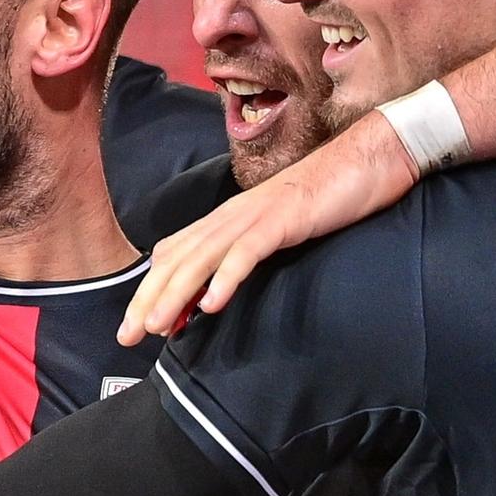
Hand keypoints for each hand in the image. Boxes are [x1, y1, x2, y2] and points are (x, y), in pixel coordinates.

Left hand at [117, 111, 418, 344]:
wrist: (368, 159)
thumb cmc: (325, 199)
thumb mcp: (276, 231)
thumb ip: (245, 255)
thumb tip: (217, 292)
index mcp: (226, 219)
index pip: (173, 255)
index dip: (150, 290)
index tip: (134, 327)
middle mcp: (230, 216)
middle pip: (177, 260)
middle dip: (148, 299)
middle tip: (126, 337)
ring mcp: (255, 216)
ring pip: (202, 258)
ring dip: (175, 294)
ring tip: (155, 327)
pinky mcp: (282, 219)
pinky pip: (247, 251)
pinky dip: (227, 277)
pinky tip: (212, 305)